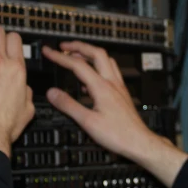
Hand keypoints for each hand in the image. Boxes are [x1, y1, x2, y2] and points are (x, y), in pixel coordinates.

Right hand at [42, 41, 187, 187]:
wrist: (140, 142)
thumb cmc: (118, 135)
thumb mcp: (88, 122)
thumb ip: (68, 105)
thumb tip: (52, 93)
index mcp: (101, 87)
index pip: (77, 64)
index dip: (60, 56)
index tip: (48, 51)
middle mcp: (112, 83)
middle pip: (96, 53)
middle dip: (78, 46)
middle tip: (64, 46)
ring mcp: (119, 87)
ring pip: (106, 60)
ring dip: (90, 53)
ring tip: (77, 55)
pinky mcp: (122, 94)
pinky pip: (111, 72)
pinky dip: (98, 68)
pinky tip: (91, 78)